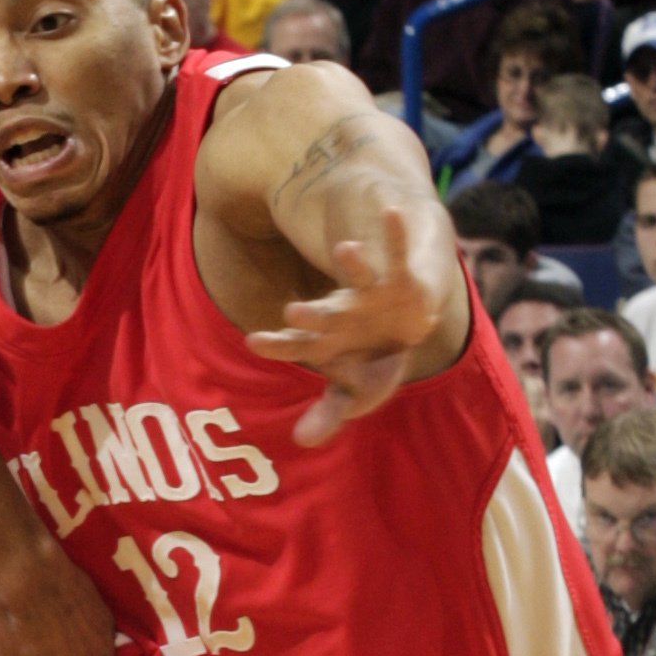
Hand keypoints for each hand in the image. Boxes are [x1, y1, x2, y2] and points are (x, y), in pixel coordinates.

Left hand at [245, 206, 441, 445]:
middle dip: (312, 314)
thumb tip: (302, 442)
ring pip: (356, 276)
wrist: (401, 327)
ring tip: (345, 248)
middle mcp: (341, 314)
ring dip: (352, 263)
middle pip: (324, 314)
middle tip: (294, 311)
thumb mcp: (355, 393)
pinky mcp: (396, 280)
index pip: (295, 346)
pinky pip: (395, 253)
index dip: (277, 344)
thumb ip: (329, 414)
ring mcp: (367, 294)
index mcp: (324, 342)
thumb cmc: (369, 363)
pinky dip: (394, 234)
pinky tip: (392, 213)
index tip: (254, 340)